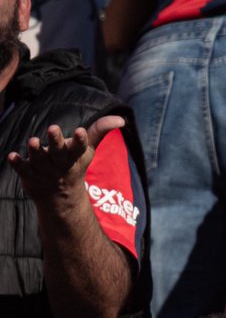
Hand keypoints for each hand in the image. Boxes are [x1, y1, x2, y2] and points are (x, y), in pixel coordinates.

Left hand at [8, 116, 124, 204]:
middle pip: (59, 152)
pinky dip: (18, 164)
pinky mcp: (30, 175)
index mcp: (75, 157)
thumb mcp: (88, 150)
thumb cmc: (74, 166)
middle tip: (52, 128)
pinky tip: (11, 156)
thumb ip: (100, 131)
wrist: (60, 198)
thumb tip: (121, 119)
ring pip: (40, 160)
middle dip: (56, 141)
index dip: (80, 140)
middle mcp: (60, 164)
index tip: (80, 131)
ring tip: (33, 140)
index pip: (80, 147)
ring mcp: (44, 171)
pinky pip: (23, 170)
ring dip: (36, 151)